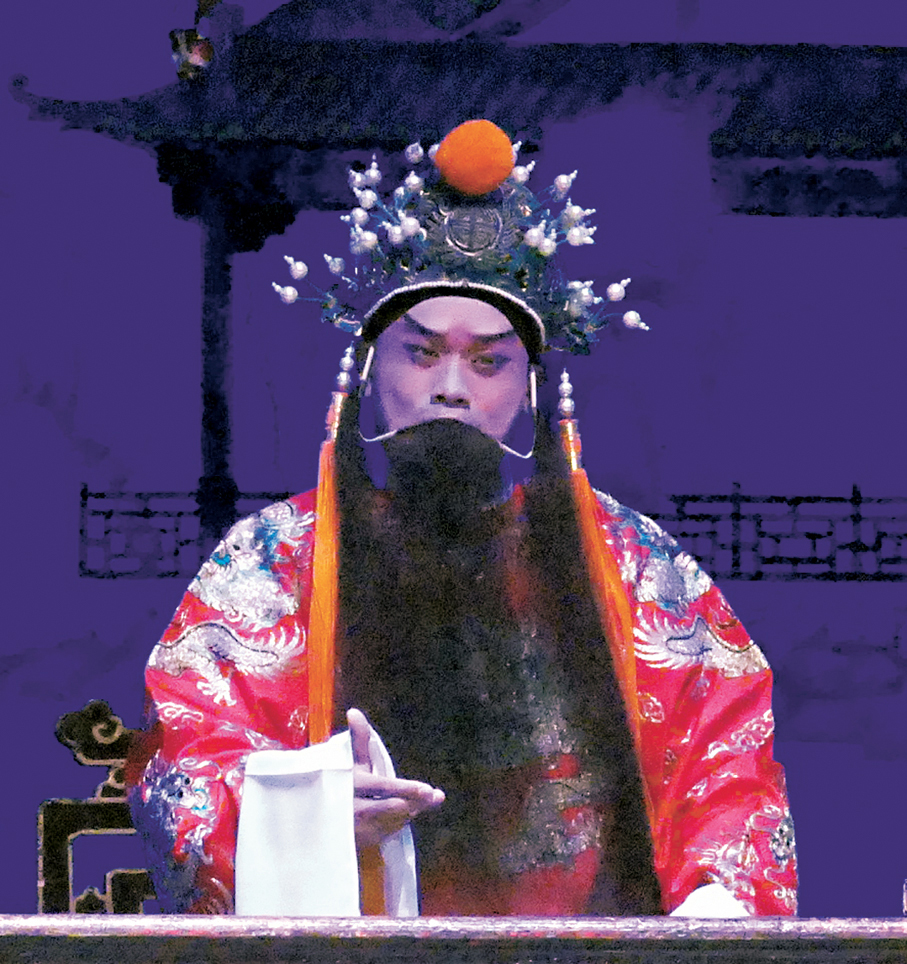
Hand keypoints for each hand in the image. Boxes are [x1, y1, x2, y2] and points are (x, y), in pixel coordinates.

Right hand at [348, 708, 444, 848]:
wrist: (317, 818)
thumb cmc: (339, 782)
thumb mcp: (349, 762)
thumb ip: (358, 739)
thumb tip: (354, 712)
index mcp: (350, 784)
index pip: (382, 787)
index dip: (406, 789)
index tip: (429, 790)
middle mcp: (352, 809)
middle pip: (391, 808)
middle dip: (413, 803)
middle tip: (433, 796)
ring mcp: (356, 830)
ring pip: (392, 822)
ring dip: (409, 812)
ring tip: (426, 799)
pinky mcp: (359, 844)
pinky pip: (387, 833)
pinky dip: (399, 822)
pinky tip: (409, 812)